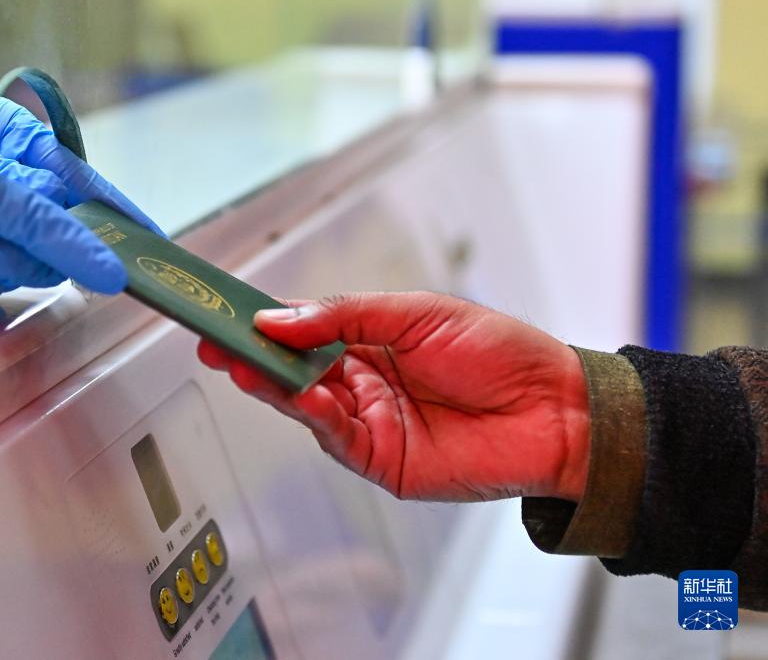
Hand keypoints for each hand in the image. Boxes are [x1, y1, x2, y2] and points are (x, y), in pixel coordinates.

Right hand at [198, 292, 589, 502]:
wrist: (555, 409)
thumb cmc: (499, 353)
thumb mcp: (417, 313)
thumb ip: (345, 315)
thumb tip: (280, 317)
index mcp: (369, 342)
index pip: (302, 330)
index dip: (263, 322)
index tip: (226, 311)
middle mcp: (361, 383)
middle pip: (291, 369)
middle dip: (251, 355)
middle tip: (215, 339)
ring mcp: (368, 423)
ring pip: (303, 404)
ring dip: (271, 384)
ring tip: (242, 362)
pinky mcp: (380, 459)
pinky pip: (334, 435)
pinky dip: (312, 415)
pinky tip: (298, 394)